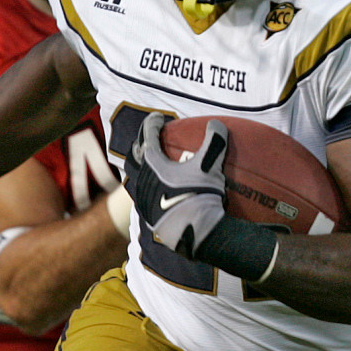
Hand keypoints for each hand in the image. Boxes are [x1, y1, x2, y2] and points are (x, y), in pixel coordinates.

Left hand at [125, 113, 227, 256]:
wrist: (195, 234)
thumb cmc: (201, 196)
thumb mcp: (210, 166)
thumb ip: (214, 141)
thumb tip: (216, 123)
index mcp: (153, 164)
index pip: (148, 137)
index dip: (152, 124)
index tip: (158, 117)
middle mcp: (143, 181)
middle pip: (134, 158)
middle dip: (140, 146)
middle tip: (150, 140)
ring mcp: (144, 201)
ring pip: (137, 179)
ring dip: (144, 169)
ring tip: (154, 167)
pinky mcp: (150, 219)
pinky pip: (145, 198)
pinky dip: (151, 189)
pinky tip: (162, 193)